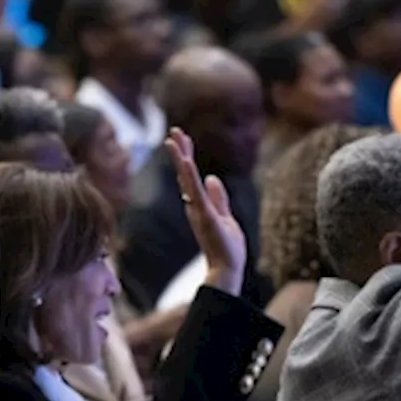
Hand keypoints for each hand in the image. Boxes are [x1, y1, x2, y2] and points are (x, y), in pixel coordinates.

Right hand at [164, 128, 245, 294]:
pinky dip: (190, 176)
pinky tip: (186, 161)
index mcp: (200, 204)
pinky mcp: (204, 216)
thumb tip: (212, 178)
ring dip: (180, 159)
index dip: (186, 156)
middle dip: (180, 151)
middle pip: (185, 174)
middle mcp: (194, 206)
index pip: (191, 176)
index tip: (181, 138)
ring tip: (172, 140)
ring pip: (186, 180)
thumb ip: (219, 198)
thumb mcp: (225, 217)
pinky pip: (195, 193)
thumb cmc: (227, 248)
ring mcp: (198, 210)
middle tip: (173, 131)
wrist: (227, 269)